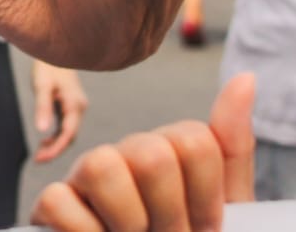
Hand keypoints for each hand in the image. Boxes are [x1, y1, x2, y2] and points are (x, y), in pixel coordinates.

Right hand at [30, 73, 255, 230]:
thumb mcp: (231, 214)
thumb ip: (232, 145)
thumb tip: (245, 78)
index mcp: (171, 153)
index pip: (194, 140)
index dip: (208, 199)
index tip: (207, 231)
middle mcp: (127, 155)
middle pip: (153, 152)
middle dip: (171, 216)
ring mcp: (86, 178)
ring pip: (104, 165)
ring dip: (131, 223)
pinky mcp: (50, 206)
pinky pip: (62, 202)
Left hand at [32, 60, 89, 162]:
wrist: (54, 50)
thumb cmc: (47, 67)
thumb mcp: (42, 86)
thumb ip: (42, 107)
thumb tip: (41, 131)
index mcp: (75, 105)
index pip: (68, 134)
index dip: (56, 149)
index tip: (41, 159)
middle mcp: (79, 108)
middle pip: (70, 137)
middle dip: (56, 150)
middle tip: (38, 160)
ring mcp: (76, 107)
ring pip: (69, 133)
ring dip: (56, 145)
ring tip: (39, 154)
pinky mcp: (70, 106)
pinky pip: (66, 127)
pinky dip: (56, 136)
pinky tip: (45, 141)